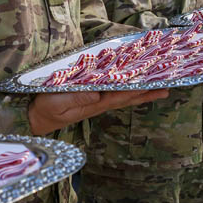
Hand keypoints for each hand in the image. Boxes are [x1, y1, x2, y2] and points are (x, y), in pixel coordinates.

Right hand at [27, 88, 168, 135]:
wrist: (35, 117)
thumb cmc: (44, 108)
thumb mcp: (57, 102)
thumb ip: (76, 97)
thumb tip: (97, 92)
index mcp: (93, 103)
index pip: (120, 95)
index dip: (138, 90)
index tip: (154, 86)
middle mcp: (98, 103)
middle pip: (127, 97)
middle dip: (146, 92)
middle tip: (167, 88)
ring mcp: (95, 102)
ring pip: (123, 96)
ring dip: (140, 93)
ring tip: (158, 89)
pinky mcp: (90, 100)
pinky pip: (112, 94)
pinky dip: (125, 90)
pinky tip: (132, 88)